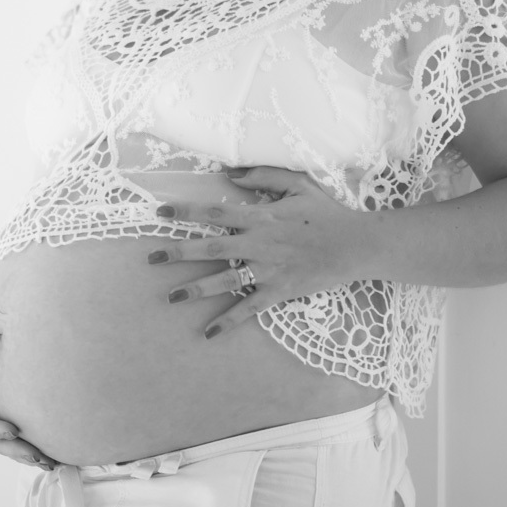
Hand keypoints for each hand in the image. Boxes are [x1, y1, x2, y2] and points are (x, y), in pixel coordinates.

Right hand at [0, 349, 57, 469]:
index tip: (13, 430)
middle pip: (1, 444)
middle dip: (18, 451)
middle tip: (36, 456)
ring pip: (14, 451)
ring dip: (31, 459)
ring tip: (49, 463)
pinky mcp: (12, 436)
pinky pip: (23, 449)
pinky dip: (37, 457)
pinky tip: (54, 461)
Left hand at [147, 166, 364, 337]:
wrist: (356, 245)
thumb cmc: (326, 213)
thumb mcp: (298, 183)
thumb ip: (263, 176)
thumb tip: (230, 173)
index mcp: (261, 216)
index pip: (215, 211)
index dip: (186, 211)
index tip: (161, 211)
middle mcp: (259, 242)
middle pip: (210, 246)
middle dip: (178, 252)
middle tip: (151, 258)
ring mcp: (268, 269)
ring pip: (224, 279)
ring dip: (195, 289)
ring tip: (171, 297)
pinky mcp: (279, 292)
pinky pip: (249, 309)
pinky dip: (229, 321)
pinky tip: (209, 332)